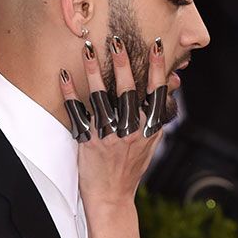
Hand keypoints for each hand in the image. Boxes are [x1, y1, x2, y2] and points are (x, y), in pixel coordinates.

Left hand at [61, 36, 165, 210]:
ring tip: (88, 50)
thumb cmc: (132, 166)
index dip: (156, 68)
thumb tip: (172, 83)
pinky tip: (65, 75)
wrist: (112, 197)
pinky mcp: (89, 141)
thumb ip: (159, 112)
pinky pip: (78, 113)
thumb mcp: (152, 141)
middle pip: (127, 91)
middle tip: (116, 40)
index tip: (155, 46)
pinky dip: (70, 93)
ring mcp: (109, 136)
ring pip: (101, 98)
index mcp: (149, 128)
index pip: (156, 92)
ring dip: (94, 72)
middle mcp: (131, 130)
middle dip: (122, 64)